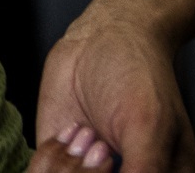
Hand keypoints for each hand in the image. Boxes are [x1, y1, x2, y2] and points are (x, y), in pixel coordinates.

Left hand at [30, 10, 194, 172]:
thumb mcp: (147, 127)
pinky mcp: (58, 160)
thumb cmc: (138, 74)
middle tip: (100, 143)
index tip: (108, 156)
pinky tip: (69, 131)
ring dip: (67, 166)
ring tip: (86, 132)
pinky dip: (48, 158)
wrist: (104, 36)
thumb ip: (144, 170)